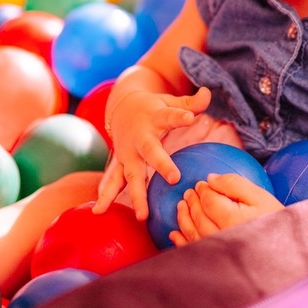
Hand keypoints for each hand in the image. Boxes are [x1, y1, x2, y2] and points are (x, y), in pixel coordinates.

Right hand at [93, 87, 211, 219]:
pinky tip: (98, 212)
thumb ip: (190, 103)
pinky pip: (113, 181)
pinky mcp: (120, 163)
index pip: (170, 116)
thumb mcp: (170, 102)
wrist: (122, 108)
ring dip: (135, 194)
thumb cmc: (154, 108)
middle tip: (174, 177)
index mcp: (155, 118)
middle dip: (161, 164)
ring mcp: (128, 152)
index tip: (190, 118)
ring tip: (141, 215)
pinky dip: (106, 195)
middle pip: (150, 151)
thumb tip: (208, 93)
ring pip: (130, 174)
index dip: (180, 116)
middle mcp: (140, 137)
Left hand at [169, 173, 283, 245]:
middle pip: (198, 216)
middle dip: (191, 202)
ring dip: (184, 218)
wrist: (288, 254)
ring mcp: (217, 251)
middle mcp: (220, 236)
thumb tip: (211, 179)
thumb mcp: (260, 196)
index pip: (208, 201)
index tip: (201, 184)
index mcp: (231, 219)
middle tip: (189, 193)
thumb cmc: (276, 222)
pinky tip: (174, 234)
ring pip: (192, 233)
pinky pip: (193, 251)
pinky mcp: (216, 262)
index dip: (203, 190)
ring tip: (181, 207)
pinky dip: (181, 242)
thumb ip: (234, 184)